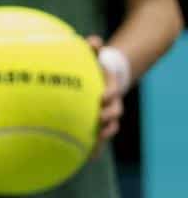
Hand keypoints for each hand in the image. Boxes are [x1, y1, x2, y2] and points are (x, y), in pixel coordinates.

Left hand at [87, 35, 123, 157]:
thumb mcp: (95, 55)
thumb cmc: (95, 66)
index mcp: (110, 89)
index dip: (109, 95)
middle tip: (98, 121)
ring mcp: (107, 116)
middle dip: (108, 119)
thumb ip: (94, 47)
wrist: (105, 81)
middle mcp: (112, 105)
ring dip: (102, 137)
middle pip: (114, 114)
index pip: (112, 93)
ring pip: (109, 129)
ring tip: (92, 147)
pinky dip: (95, 148)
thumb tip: (93, 39)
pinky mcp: (100, 125)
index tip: (101, 97)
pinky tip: (84, 158)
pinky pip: (99, 138)